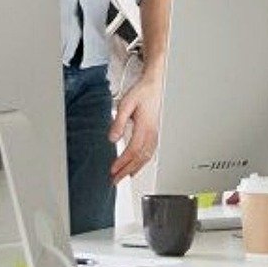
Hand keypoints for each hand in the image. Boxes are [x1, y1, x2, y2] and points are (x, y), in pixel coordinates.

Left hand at [108, 63, 164, 182]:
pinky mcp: (154, 134)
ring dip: (134, 169)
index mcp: (145, 127)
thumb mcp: (125, 104)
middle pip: (139, 158)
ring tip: (123, 177)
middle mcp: (151, 133)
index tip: (112, 170)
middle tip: (115, 180)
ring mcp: (154, 134)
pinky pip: (150, 153)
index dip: (122, 163)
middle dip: (126, 171)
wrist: (153, 86)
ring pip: (146, 157)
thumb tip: (112, 138)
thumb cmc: (141, 93)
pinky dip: (142, 163)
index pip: (133, 151)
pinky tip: (136, 167)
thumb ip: (118, 122)